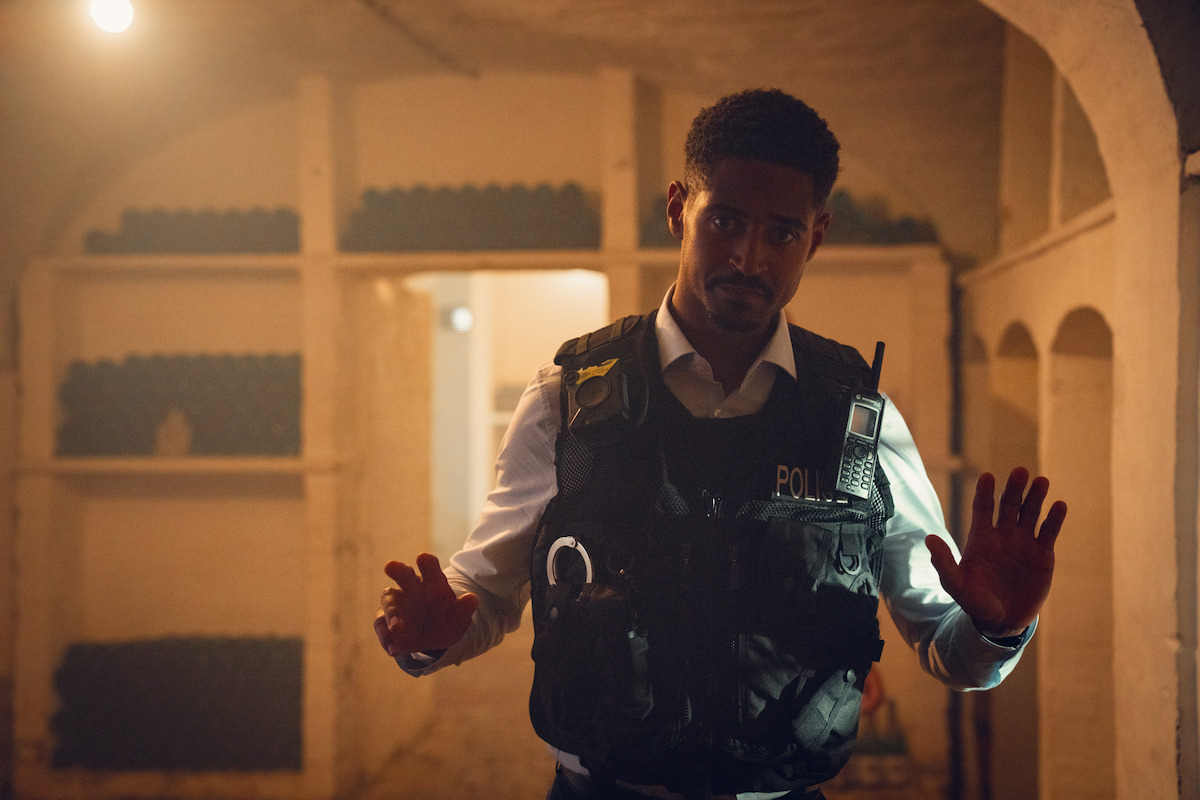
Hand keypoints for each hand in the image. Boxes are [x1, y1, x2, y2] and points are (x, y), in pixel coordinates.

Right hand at [374, 553, 479, 656]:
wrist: (432, 637)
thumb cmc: (445, 620)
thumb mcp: (458, 619)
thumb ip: (464, 609)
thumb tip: (473, 599)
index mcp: (432, 582)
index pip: (430, 567)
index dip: (427, 562)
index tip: (423, 558)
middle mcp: (412, 588)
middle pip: (403, 574)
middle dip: (398, 570)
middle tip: (390, 566)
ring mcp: (396, 603)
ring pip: (388, 599)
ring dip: (391, 612)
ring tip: (397, 628)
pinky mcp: (385, 620)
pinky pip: (381, 624)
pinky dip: (385, 636)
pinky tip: (393, 648)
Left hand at [925, 467, 1066, 638]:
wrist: (1002, 621)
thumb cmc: (975, 601)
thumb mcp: (956, 584)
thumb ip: (944, 562)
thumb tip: (929, 538)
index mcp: (981, 537)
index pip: (983, 508)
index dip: (985, 492)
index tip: (987, 477)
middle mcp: (1003, 534)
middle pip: (1009, 505)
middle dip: (1014, 488)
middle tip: (1019, 471)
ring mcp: (1024, 542)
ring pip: (1030, 513)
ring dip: (1036, 497)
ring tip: (1041, 481)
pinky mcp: (1043, 554)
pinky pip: (1049, 531)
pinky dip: (1054, 518)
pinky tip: (1059, 505)